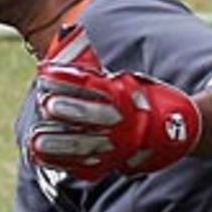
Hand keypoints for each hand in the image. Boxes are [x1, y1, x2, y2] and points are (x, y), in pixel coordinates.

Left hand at [28, 63, 201, 180]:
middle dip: (69, 111)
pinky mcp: (110, 163)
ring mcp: (116, 145)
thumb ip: (96, 75)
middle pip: (92, 117)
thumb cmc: (141, 100)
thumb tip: (66, 46)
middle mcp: (120, 122)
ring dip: (60, 145)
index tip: (47, 72)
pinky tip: (42, 156)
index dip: (68, 79)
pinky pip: (84, 164)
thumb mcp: (125, 82)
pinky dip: (63, 162)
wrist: (175, 131)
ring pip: (85, 146)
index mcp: (123, 96)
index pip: (93, 85)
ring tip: (37, 140)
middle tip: (46, 104)